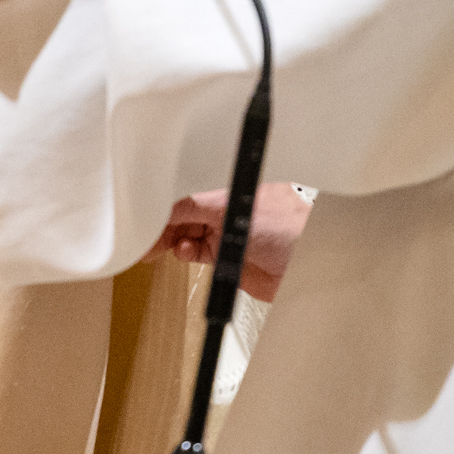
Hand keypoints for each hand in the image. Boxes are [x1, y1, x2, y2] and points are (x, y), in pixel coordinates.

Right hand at [147, 183, 310, 301]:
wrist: (313, 267)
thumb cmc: (291, 228)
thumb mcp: (228, 209)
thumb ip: (189, 207)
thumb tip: (158, 207)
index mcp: (225, 186)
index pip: (183, 192)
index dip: (160, 203)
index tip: (140, 215)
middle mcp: (224, 207)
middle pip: (179, 213)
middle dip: (159, 224)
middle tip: (142, 237)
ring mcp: (225, 232)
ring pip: (184, 234)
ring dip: (171, 240)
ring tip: (162, 246)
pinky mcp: (228, 258)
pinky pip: (196, 253)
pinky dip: (185, 254)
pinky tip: (186, 253)